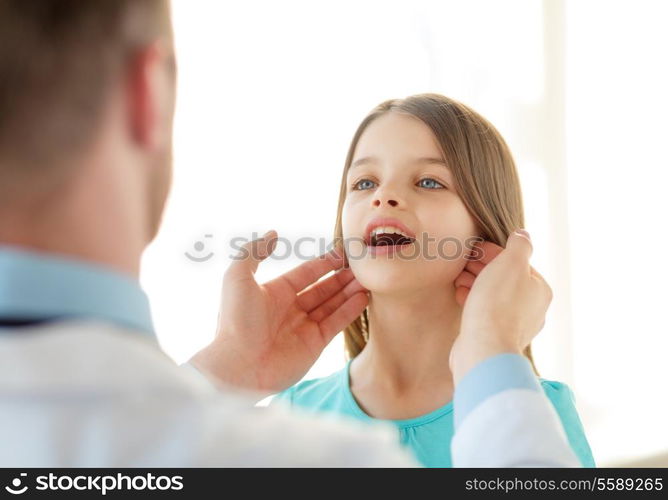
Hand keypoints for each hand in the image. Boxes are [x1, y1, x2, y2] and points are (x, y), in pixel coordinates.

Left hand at [190, 230, 368, 392]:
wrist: (238, 366)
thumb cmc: (235, 320)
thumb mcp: (237, 277)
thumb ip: (254, 252)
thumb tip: (273, 233)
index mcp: (274, 292)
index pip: (306, 273)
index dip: (324, 263)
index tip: (343, 253)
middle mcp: (291, 308)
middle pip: (323, 288)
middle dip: (342, 277)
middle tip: (362, 266)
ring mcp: (304, 327)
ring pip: (332, 304)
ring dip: (349, 291)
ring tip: (368, 279)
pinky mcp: (314, 345)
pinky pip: (336, 323)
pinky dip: (350, 310)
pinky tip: (363, 297)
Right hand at [450, 230, 552, 382]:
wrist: (483, 348)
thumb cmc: (497, 304)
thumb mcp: (511, 263)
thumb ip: (519, 246)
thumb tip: (523, 235)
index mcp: (540, 290)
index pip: (517, 263)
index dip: (494, 253)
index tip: (475, 248)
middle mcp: (532, 309)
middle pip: (505, 279)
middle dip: (483, 267)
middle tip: (464, 262)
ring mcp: (514, 325)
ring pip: (493, 296)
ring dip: (475, 283)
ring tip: (459, 278)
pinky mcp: (495, 337)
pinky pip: (484, 312)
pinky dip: (472, 301)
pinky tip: (460, 295)